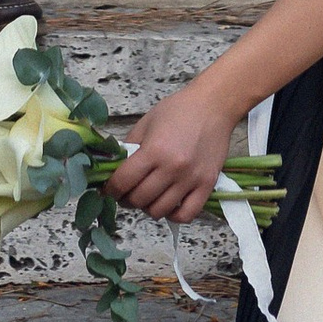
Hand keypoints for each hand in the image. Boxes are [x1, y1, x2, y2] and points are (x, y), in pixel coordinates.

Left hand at [111, 79, 244, 226]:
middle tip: (127, 193)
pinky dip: (173, 215)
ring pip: (160, 210)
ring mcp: (191, 179)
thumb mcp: (146, 122)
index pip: (123, 181)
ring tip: (147, 197)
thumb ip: (129, 147)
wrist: (213, 106)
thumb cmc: (178, 110)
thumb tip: (115, 169)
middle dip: (127, 199)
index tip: (109, 189)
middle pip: (139, 199)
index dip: (111, 189)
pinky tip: (168, 205)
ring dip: (147, 208)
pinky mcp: (207, 185)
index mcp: (154, 150)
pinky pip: (186, 215)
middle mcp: (172, 168)